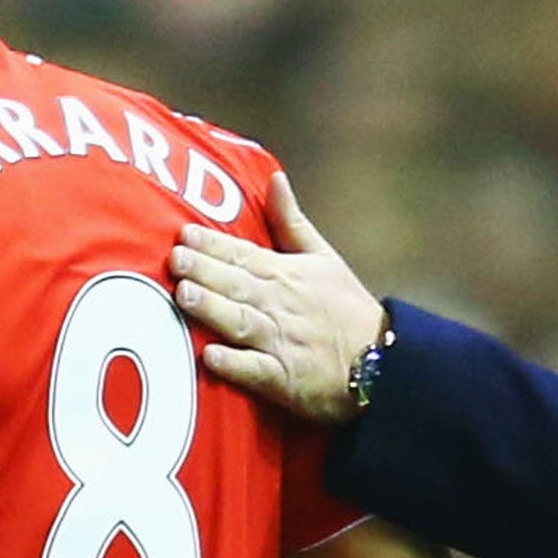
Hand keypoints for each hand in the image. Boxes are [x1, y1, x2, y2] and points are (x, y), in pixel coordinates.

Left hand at [169, 172, 384, 422]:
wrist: (382, 360)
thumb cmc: (345, 307)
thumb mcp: (323, 256)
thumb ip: (291, 221)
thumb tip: (274, 178)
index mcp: (285, 274)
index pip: (243, 254)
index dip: (213, 244)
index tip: (184, 234)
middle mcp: (278, 305)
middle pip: (236, 284)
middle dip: (205, 271)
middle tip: (175, 259)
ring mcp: (280, 342)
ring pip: (241, 322)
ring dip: (213, 309)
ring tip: (185, 295)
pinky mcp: (283, 379)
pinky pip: (255, 371)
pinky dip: (234, 364)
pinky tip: (209, 356)